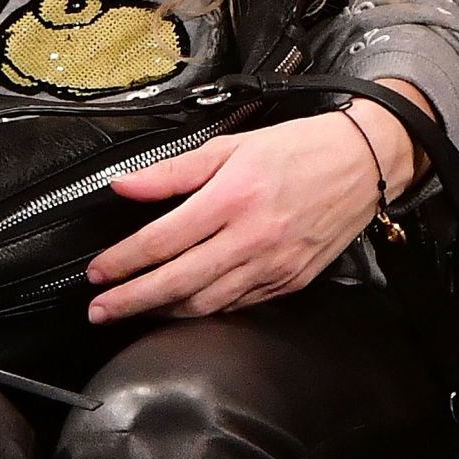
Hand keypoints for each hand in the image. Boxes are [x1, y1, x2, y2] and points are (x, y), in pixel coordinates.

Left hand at [84, 86, 426, 322]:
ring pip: (206, 303)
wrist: (361, 164)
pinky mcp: (290, 282)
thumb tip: (124, 185)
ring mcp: (272, 266)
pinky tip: (184, 308)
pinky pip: (238, 305)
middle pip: (177, 282)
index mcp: (230, 198)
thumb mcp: (230, 146)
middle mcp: (250, 238)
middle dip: (131, 300)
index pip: (162, 240)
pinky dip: (205, 311)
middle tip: (99, 310)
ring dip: (163, 312)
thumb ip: (173, 171)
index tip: (97, 273)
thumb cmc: (297, 149)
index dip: (123, 261)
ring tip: (133, 313)